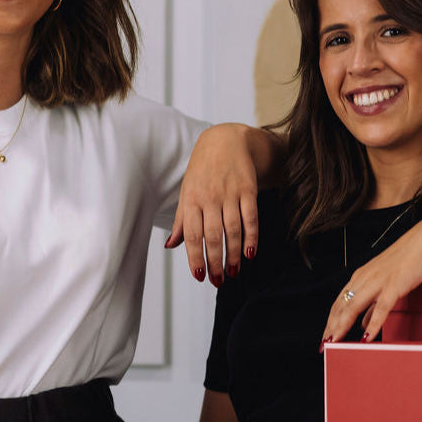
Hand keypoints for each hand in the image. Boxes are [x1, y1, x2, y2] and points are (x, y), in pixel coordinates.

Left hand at [165, 125, 259, 285]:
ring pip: (232, 230)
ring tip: (233, 273)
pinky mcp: (248, 189)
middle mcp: (210, 197)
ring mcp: (230, 193)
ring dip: (233, 255)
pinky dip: (251, 237)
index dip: (195, 257)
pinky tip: (250, 253)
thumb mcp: (187, 192)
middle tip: (218, 281)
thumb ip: (181, 221)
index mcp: (191, 200)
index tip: (200, 276)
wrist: (225, 140)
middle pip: (213, 236)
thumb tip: (170, 246)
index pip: (192, 235)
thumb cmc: (202, 171)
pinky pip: (250, 217)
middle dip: (215, 262)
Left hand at [321, 215, 421, 344]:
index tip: (324, 338)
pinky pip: (381, 307)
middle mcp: (364, 278)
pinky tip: (367, 338)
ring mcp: (378, 281)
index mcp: (360, 277)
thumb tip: (363, 324)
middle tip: (323, 346)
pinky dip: (372, 324)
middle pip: (341, 306)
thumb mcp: (386, 282)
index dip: (330, 322)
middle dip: (331, 328)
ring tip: (335, 344)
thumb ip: (373, 305)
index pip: (339, 303)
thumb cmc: (408, 259)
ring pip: (354, 306)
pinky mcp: (394, 284)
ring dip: (342, 326)